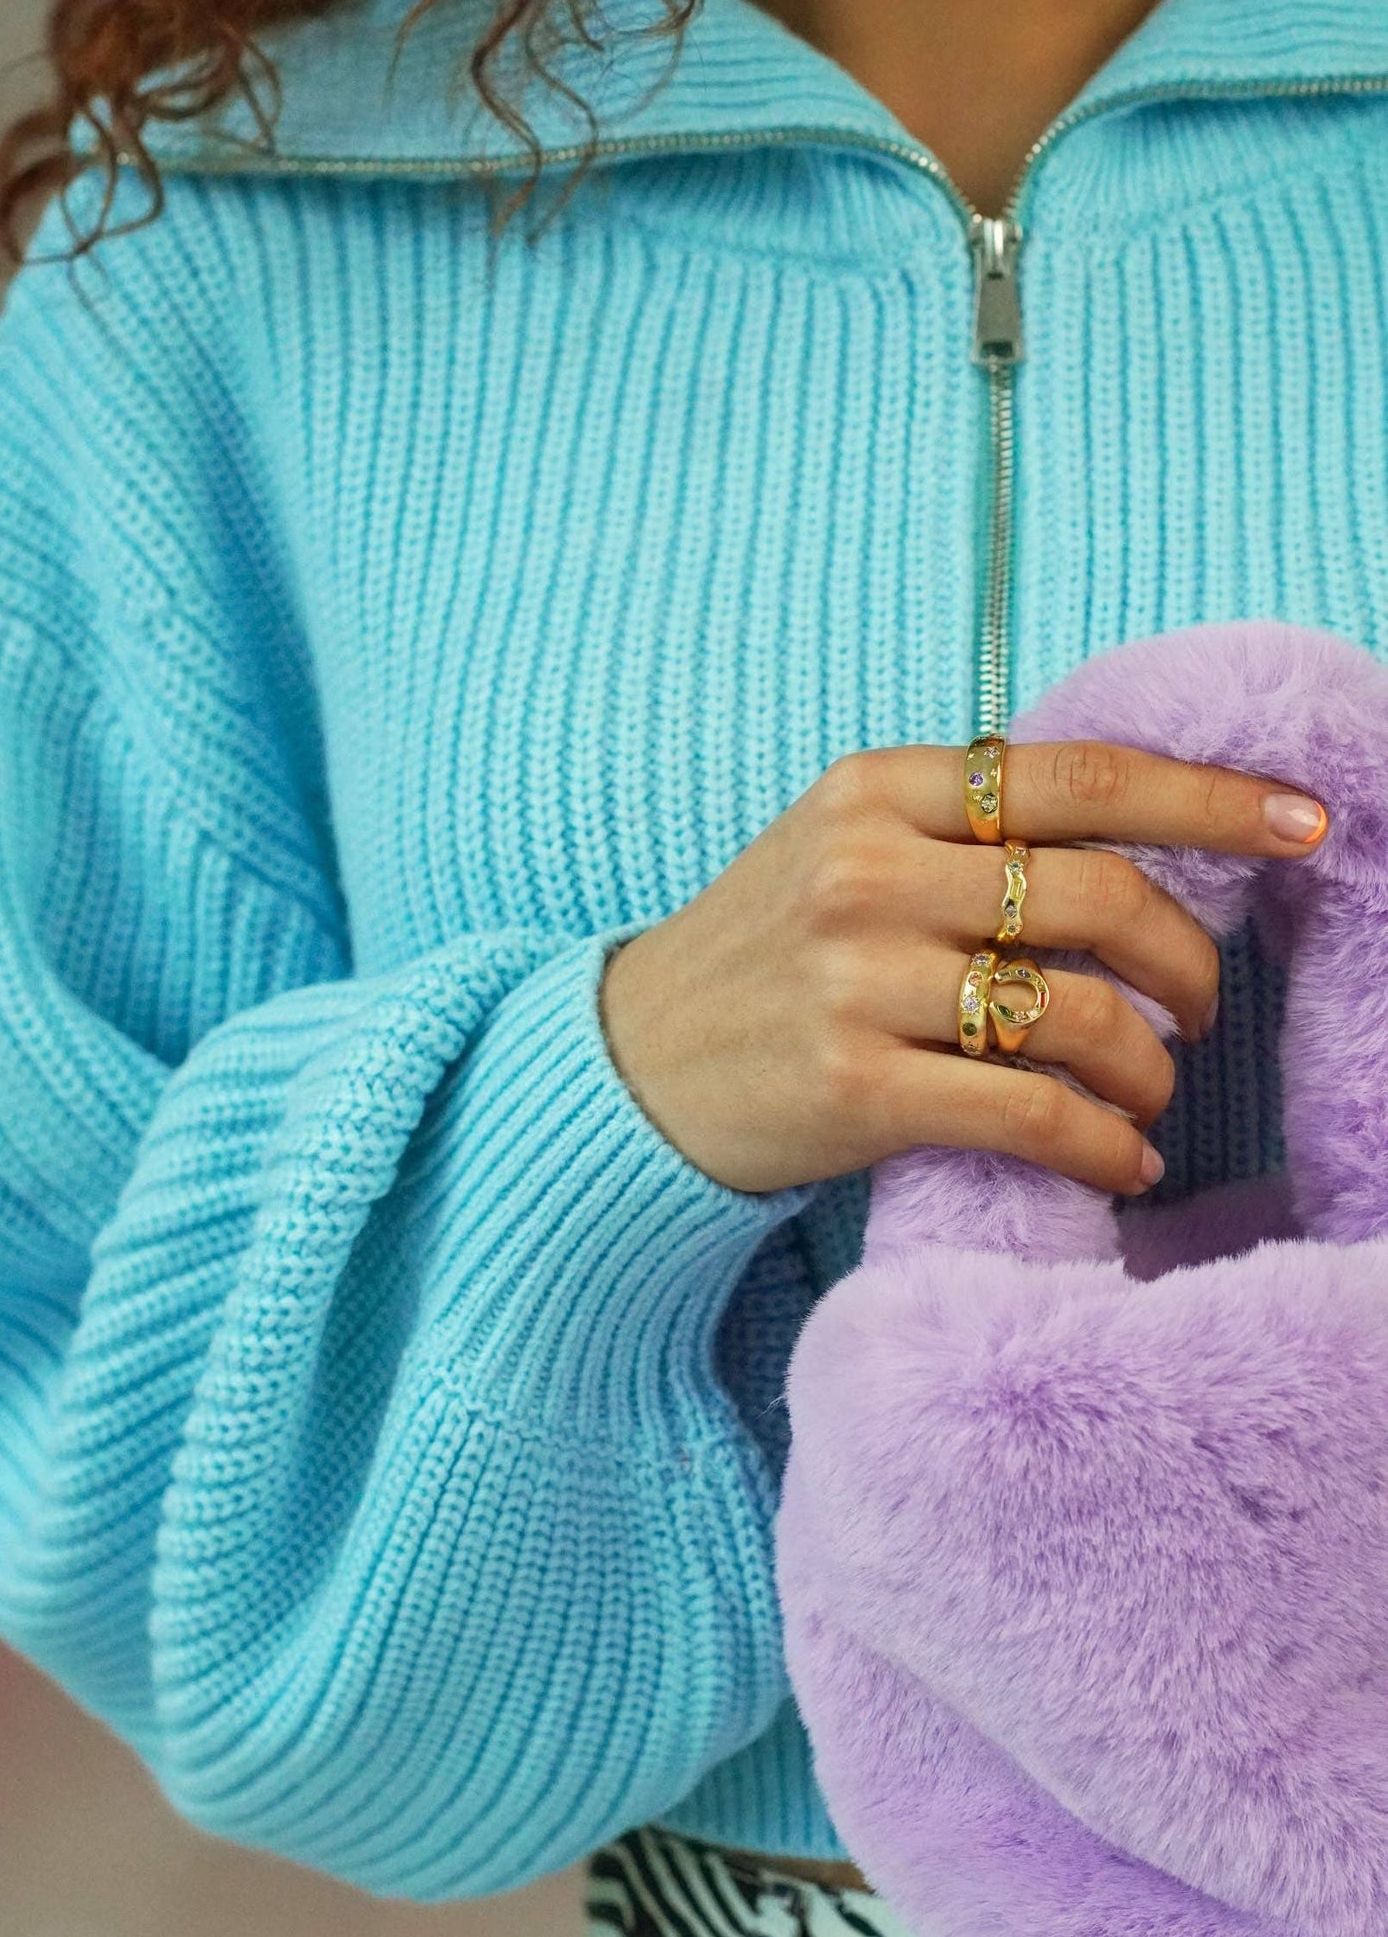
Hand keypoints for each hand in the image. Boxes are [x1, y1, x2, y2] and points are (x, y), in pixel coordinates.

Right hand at [599, 739, 1327, 1194]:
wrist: (631, 1067)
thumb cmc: (762, 958)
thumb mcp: (840, 850)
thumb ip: (962, 831)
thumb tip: (1136, 843)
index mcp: (879, 791)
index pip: (1081, 776)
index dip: (1212, 797)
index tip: (1305, 824)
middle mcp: (870, 873)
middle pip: (1104, 896)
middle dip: (1193, 959)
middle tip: (1206, 1003)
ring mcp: (859, 982)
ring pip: (1082, 1012)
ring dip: (1152, 1063)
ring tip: (1149, 1091)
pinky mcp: (855, 1089)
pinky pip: (1034, 1114)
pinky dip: (1105, 1143)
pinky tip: (1121, 1160)